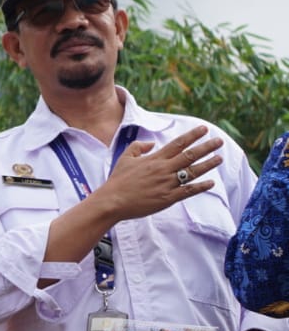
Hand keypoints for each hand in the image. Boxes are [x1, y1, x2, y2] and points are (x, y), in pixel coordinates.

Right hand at [94, 126, 222, 222]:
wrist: (112, 201)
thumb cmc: (118, 180)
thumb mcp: (125, 158)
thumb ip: (138, 147)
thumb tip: (152, 143)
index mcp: (154, 159)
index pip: (178, 144)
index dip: (192, 135)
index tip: (204, 129)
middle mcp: (163, 169)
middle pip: (190, 155)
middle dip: (206, 147)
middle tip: (219, 141)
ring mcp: (167, 184)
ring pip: (192, 172)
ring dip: (208, 164)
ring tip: (219, 158)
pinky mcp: (167, 198)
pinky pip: (188, 191)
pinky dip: (201, 186)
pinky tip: (211, 182)